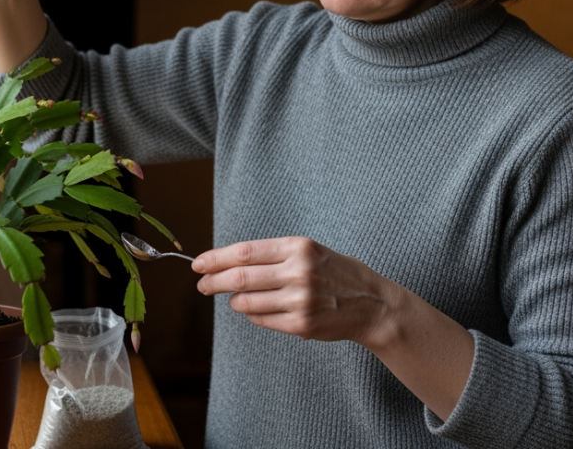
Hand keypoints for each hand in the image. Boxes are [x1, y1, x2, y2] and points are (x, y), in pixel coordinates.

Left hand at [193, 237, 396, 345]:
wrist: (372, 304)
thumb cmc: (336, 274)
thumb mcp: (310, 251)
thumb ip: (274, 255)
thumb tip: (229, 263)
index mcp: (298, 248)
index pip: (244, 252)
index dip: (216, 258)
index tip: (199, 264)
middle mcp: (298, 272)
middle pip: (239, 277)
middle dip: (213, 281)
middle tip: (202, 285)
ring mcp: (300, 300)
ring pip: (246, 302)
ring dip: (234, 301)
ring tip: (236, 299)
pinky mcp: (301, 325)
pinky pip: (262, 320)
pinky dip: (253, 315)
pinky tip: (257, 310)